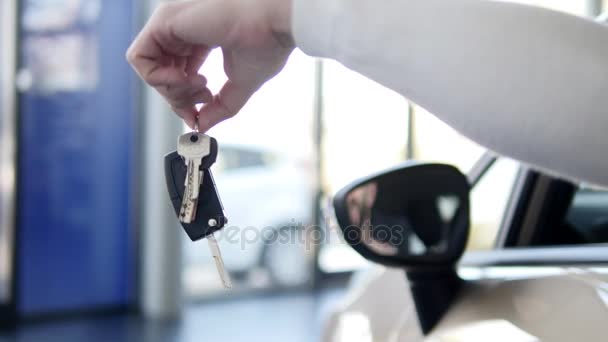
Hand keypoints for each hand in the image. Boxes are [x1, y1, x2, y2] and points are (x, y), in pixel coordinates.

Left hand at [126, 0, 293, 130]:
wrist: (274, 23)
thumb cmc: (267, 43)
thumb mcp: (240, 85)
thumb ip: (219, 107)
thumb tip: (203, 126)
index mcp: (199, 38)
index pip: (178, 73)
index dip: (185, 99)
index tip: (200, 112)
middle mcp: (182, 30)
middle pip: (161, 74)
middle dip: (180, 97)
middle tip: (204, 99)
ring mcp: (171, 24)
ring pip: (148, 68)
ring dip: (171, 89)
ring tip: (198, 86)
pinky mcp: (163, 22)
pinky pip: (139, 58)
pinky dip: (157, 78)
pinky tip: (183, 79)